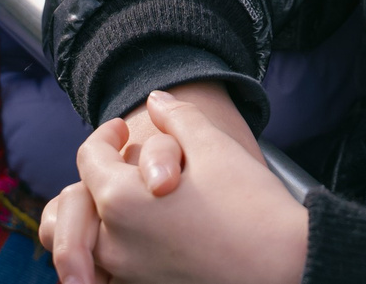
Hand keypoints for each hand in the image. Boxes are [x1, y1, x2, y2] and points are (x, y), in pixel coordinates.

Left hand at [39, 88, 304, 283]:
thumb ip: (177, 117)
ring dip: (97, 217)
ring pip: (88, 242)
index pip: (88, 159)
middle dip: (95, 177)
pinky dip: (112, 250)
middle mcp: (114, 244)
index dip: (106, 136)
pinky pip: (110, 270)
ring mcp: (128, 275)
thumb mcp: (214, 147)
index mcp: (119, 200)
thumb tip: (155, 99)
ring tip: (126, 198)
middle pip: (77, 203)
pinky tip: (143, 233)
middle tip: (122, 163)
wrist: (288, 269)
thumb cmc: (253, 206)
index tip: (123, 131)